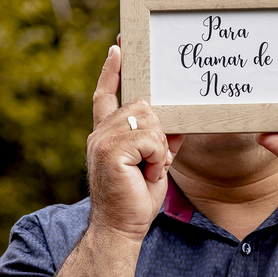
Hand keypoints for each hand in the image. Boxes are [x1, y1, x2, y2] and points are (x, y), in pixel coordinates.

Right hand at [87, 44, 180, 242]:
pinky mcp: (110, 150)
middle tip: (152, 163)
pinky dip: (157, 158)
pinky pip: (150, 138)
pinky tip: (146, 174)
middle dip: (158, 134)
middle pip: (142, 106)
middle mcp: (100, 133)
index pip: (106, 94)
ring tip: (148, 171)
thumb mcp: (153, 164)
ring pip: (149, 121)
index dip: (112, 71)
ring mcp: (102, 139)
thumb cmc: (135, 201)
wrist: (119, 229)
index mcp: (105, 134)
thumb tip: (177, 123)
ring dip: (159, 149)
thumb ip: (159, 141)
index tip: (118, 48)